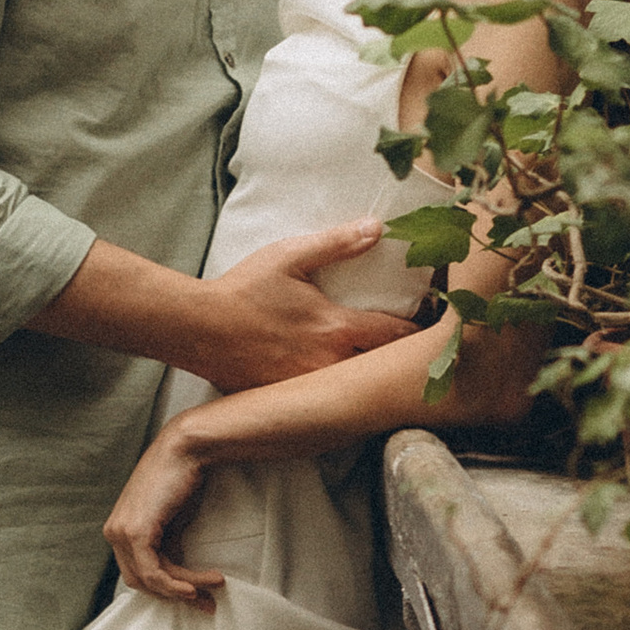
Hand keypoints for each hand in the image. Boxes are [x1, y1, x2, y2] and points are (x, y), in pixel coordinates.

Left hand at [107, 422, 224, 609]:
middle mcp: (113, 532)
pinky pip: (155, 572)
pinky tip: (198, 584)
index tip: (194, 596)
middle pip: (139, 581)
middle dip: (173, 595)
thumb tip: (178, 577)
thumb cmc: (182, 478)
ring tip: (212, 586)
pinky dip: (178, 583)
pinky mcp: (136, 533)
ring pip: (150, 580)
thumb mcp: (171, 521)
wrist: (185, 449)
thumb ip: (166, 547)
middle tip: (204, 602)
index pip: (136, 572)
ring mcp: (121, 532)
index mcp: (118, 528)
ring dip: (184, 588)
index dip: (164, 588)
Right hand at [179, 222, 412, 393]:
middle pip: (381, 368)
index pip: (395, 335)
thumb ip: (337, 243)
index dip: (418, 332)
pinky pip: (323, 400)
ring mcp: (309, 387)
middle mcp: (329, 364)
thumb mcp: (290, 256)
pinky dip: (335, 394)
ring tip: (381, 369)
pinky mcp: (288, 399)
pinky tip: (340, 388)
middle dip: (399, 359)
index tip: (433, 326)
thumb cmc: (243, 289)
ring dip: (368, 377)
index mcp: (337, 328)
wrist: (196, 328)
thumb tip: (377, 228)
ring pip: (353, 387)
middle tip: (415, 351)